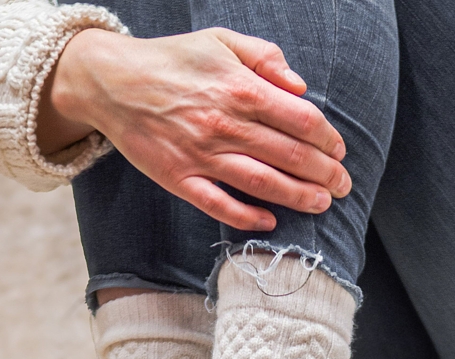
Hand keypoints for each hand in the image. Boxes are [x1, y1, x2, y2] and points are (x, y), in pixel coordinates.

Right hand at [37, 28, 351, 230]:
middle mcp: (225, 124)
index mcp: (241, 88)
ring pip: (263, 183)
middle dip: (324, 173)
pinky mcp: (179, 179)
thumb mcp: (221, 40)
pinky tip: (270, 221)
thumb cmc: (173, 60)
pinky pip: (219, 205)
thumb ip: (265, 57)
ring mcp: (202, 155)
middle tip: (343, 186)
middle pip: (290, 155)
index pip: (301, 119)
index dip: (328, 139)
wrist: (111, 81)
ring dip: (298, 197)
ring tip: (322, 204)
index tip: (339, 151)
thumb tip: (300, 86)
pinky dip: (247, 217)